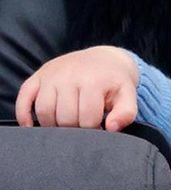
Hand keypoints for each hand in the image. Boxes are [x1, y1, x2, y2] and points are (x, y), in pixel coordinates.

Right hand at [15, 46, 138, 130]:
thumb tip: (111, 128)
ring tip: (66, 125)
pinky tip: (30, 125)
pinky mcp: (39, 75)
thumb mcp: (127, 94)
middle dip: (75, 128)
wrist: (103, 59)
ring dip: (53, 125)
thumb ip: (126, 113)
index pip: (87, 120)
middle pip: (65, 118)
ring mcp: (52, 75)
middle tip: (83, 126)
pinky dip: (24, 113)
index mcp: (93, 81)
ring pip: (44, 111)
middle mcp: (70, 75)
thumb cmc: (114, 82)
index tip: (99, 127)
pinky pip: (24, 96)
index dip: (94, 130)